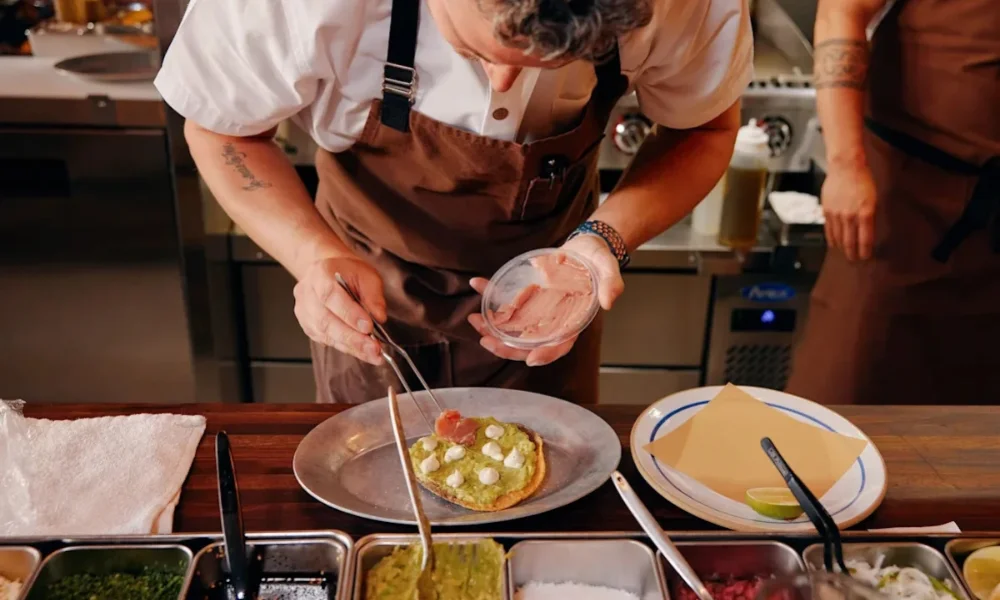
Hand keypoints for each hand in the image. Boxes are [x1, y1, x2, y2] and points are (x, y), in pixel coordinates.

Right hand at [293, 255, 386, 364]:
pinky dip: (345, 347)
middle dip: (353, 338)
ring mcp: (304, 311)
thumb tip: (379, 317)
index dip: (350, 314)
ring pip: (325, 334)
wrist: (331, 272)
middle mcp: (307, 293)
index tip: (368, 327)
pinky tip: (361, 351)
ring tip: (372, 353)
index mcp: (320, 273)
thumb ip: (373, 295)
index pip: (331, 296)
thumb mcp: (367, 275)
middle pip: (326, 320)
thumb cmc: (348, 272)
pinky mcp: (307, 326)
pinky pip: (326, 340)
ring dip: (351, 346)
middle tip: (374, 348)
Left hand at [467, 234, 624, 366]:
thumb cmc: (598, 260)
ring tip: (474, 320)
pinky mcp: (528, 294)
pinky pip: (506, 299)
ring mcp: (538, 309)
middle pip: (529, 342)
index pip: (561, 344)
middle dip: (507, 347)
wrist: (586, 246)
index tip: (531, 359)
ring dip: (492, 327)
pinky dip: (490, 293)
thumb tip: (609, 301)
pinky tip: (476, 283)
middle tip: (487, 341)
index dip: (547, 354)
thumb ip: (612, 284)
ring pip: (513, 326)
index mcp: (573, 320)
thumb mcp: (608, 268)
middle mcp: (552, 320)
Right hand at [822, 164, 876, 260]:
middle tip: (854, 260)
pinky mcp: (827, 211)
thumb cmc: (863, 180)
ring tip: (844, 253)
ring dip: (841, 248)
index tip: (865, 257)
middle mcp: (850, 216)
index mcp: (865, 214)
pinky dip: (831, 238)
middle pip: (850, 242)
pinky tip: (833, 243)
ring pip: (838, 238)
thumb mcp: (873, 199)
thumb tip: (866, 231)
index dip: (865, 251)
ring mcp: (837, 214)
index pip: (865, 240)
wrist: (846, 167)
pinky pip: (828, 229)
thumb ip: (869, 216)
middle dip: (852, 253)